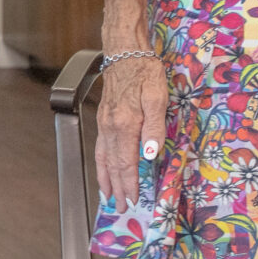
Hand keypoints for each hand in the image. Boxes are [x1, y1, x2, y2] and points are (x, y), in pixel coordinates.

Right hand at [95, 52, 170, 208]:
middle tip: (120, 207)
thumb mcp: (157, 97)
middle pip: (112, 165)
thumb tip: (149, 154)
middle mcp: (111, 127)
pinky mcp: (103, 118)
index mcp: (125, 124)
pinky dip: (101, 163)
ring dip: (106, 179)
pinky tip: (103, 168)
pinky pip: (100, 147)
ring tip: (107, 195)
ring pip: (103, 158)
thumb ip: (154, 127)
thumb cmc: (144, 71)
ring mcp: (104, 123)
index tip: (133, 200)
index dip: (130, 183)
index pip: (127, 162)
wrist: (124, 51)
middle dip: (117, 188)